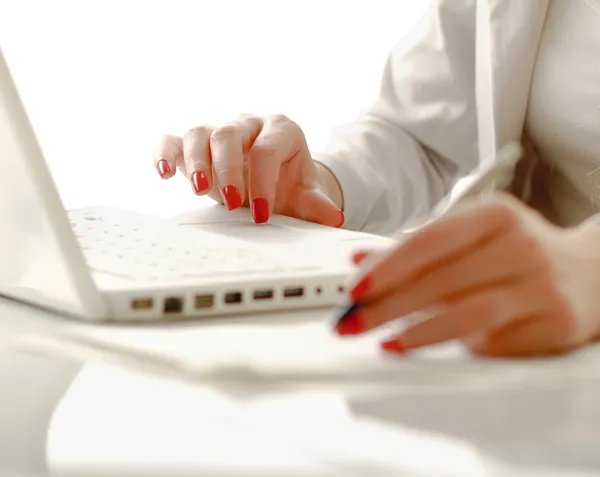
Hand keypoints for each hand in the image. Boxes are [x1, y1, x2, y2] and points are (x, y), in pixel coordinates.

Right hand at [153, 114, 343, 225]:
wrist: (274, 179)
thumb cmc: (289, 184)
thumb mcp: (305, 195)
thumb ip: (316, 204)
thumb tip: (333, 217)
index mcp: (281, 131)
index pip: (268, 150)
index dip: (263, 181)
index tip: (261, 215)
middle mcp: (249, 125)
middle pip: (230, 134)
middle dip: (228, 168)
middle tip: (231, 202)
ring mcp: (219, 131)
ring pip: (200, 133)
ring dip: (196, 161)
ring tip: (199, 190)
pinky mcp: (195, 145)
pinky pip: (172, 140)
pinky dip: (163, 153)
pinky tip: (162, 173)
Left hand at [335, 193, 599, 356]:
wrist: (590, 272)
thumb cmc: (517, 251)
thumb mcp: (471, 235)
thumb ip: (416, 249)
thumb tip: (360, 262)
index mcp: (496, 214)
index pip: (431, 240)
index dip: (388, 267)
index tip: (355, 288)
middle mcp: (522, 246)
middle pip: (443, 281)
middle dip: (389, 306)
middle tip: (355, 322)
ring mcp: (542, 287)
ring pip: (469, 315)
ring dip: (418, 333)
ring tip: (388, 342)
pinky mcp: (555, 324)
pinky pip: (495, 343)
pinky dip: (458, 348)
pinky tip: (434, 346)